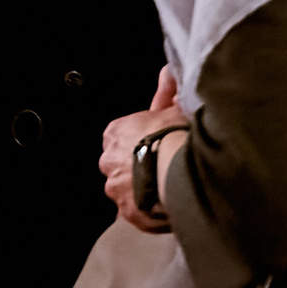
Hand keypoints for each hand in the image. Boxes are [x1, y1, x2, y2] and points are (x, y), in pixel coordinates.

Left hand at [100, 67, 186, 233]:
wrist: (178, 169)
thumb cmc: (175, 135)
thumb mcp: (174, 108)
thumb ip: (169, 95)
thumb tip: (169, 74)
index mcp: (114, 133)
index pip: (119, 137)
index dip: (139, 142)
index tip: (156, 146)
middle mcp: (109, 161)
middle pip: (119, 165)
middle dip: (136, 168)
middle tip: (163, 170)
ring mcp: (116, 189)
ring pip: (127, 191)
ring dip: (142, 191)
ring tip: (167, 191)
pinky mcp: (127, 212)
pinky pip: (137, 213)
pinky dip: (149, 212)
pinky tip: (166, 208)